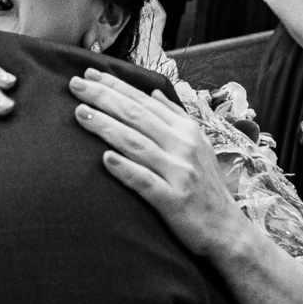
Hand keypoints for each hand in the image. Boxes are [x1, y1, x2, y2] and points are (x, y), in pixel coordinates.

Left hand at [69, 68, 251, 259]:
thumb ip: (175, 119)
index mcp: (186, 130)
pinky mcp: (174, 200)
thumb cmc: (206, 187)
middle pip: (136, 116)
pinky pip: (145, 182)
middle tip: (74, 84)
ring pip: (136, 143)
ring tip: (79, 114)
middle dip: (103, 97)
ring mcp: (179, 172)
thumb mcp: (198, 146)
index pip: (144, 101)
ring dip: (106, 127)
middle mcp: (183, 146)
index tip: (89, 73)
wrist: (227, 230)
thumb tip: (154, 94)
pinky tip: (105, 160)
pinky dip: (126, 169)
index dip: (115, 86)